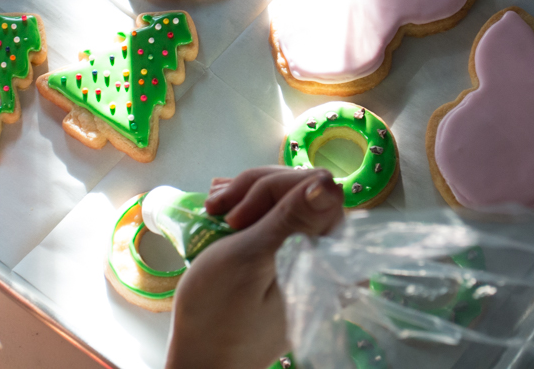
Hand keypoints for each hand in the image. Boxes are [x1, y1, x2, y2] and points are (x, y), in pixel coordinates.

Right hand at [166, 166, 343, 368]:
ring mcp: (312, 257)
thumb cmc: (217, 315)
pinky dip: (249, 208)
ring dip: (248, 196)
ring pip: (288, 199)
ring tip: (214, 209)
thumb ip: (291, 219)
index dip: (272, 189)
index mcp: (331, 258)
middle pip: (303, 190)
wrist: (202, 359)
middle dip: (256, 189)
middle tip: (217, 210)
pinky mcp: (292, 258)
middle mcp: (331, 256)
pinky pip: (279, 218)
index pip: (318, 189)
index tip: (235, 214)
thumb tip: (329, 182)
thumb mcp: (249, 259)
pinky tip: (223, 212)